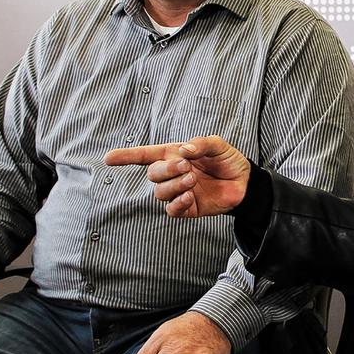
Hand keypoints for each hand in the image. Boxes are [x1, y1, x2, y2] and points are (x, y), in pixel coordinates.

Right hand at [104, 135, 250, 217]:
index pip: (146, 155)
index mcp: (174, 155)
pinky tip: (190, 196)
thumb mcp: (218, 145)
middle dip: (166, 170)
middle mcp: (172, 174)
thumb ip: (201, 144)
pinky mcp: (186, 208)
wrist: (244, 183)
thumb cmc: (228, 161)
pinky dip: (177, 203)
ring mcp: (178, 192)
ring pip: (160, 192)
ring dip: (175, 185)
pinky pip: (171, 210)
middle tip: (186, 166)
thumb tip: (183, 150)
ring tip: (193, 180)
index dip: (127, 156)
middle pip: (152, 174)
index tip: (109, 158)